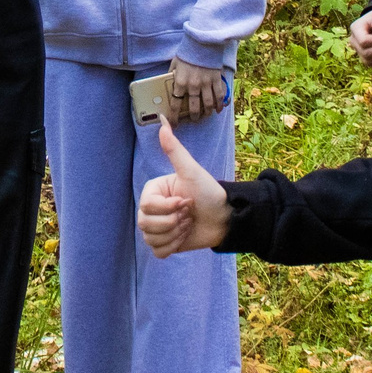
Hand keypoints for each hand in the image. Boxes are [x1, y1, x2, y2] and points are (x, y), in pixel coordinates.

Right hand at [139, 120, 231, 256]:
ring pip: (151, 239)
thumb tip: (162, 120)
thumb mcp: (191, 171)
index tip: (186, 201)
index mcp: (153, 191)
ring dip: (175, 234)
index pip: (146, 207)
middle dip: (173, 222)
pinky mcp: (165, 244)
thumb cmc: (209, 192)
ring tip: (188, 224)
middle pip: (145, 224)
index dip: (167, 208)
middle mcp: (152, 209)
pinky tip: (185, 236)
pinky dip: (173, 246)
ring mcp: (157, 227)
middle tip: (189, 214)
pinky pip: (158, 252)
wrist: (226, 217)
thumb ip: (174, 149)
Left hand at [166, 59, 227, 122]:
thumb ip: (172, 75)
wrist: (202, 43)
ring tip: (205, 116)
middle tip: (193, 119)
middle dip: (193, 117)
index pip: (175, 103)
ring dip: (206, 113)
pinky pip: (219, 97)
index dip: (174, 116)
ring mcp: (206, 84)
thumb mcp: (175, 64)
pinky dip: (219, 105)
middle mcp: (193, 85)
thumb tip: (168, 84)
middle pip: (194, 108)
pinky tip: (218, 110)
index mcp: (180, 82)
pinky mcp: (216, 81)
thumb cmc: (187, 53)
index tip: (174, 123)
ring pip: (207, 105)